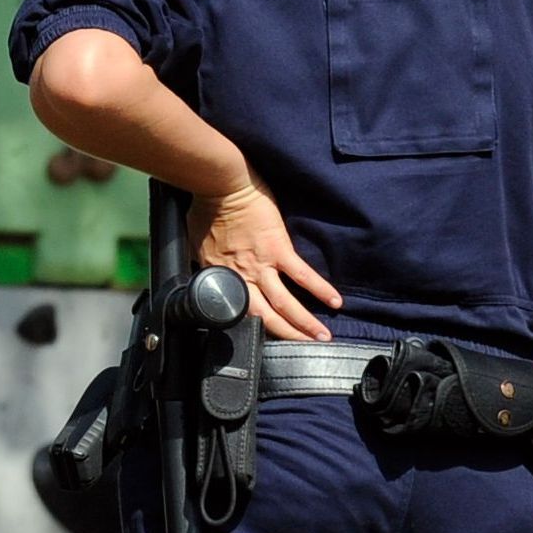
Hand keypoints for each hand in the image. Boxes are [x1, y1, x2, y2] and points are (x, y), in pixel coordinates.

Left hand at [189, 181, 343, 341]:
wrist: (220, 184)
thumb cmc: (207, 206)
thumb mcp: (197, 241)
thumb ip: (209, 260)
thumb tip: (211, 267)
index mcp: (220, 276)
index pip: (237, 311)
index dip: (253, 329)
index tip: (266, 339)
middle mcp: (241, 277)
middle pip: (266, 317)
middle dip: (287, 336)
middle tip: (305, 348)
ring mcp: (261, 265)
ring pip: (286, 304)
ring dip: (305, 323)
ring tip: (322, 337)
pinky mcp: (278, 249)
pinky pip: (302, 275)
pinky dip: (320, 289)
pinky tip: (335, 301)